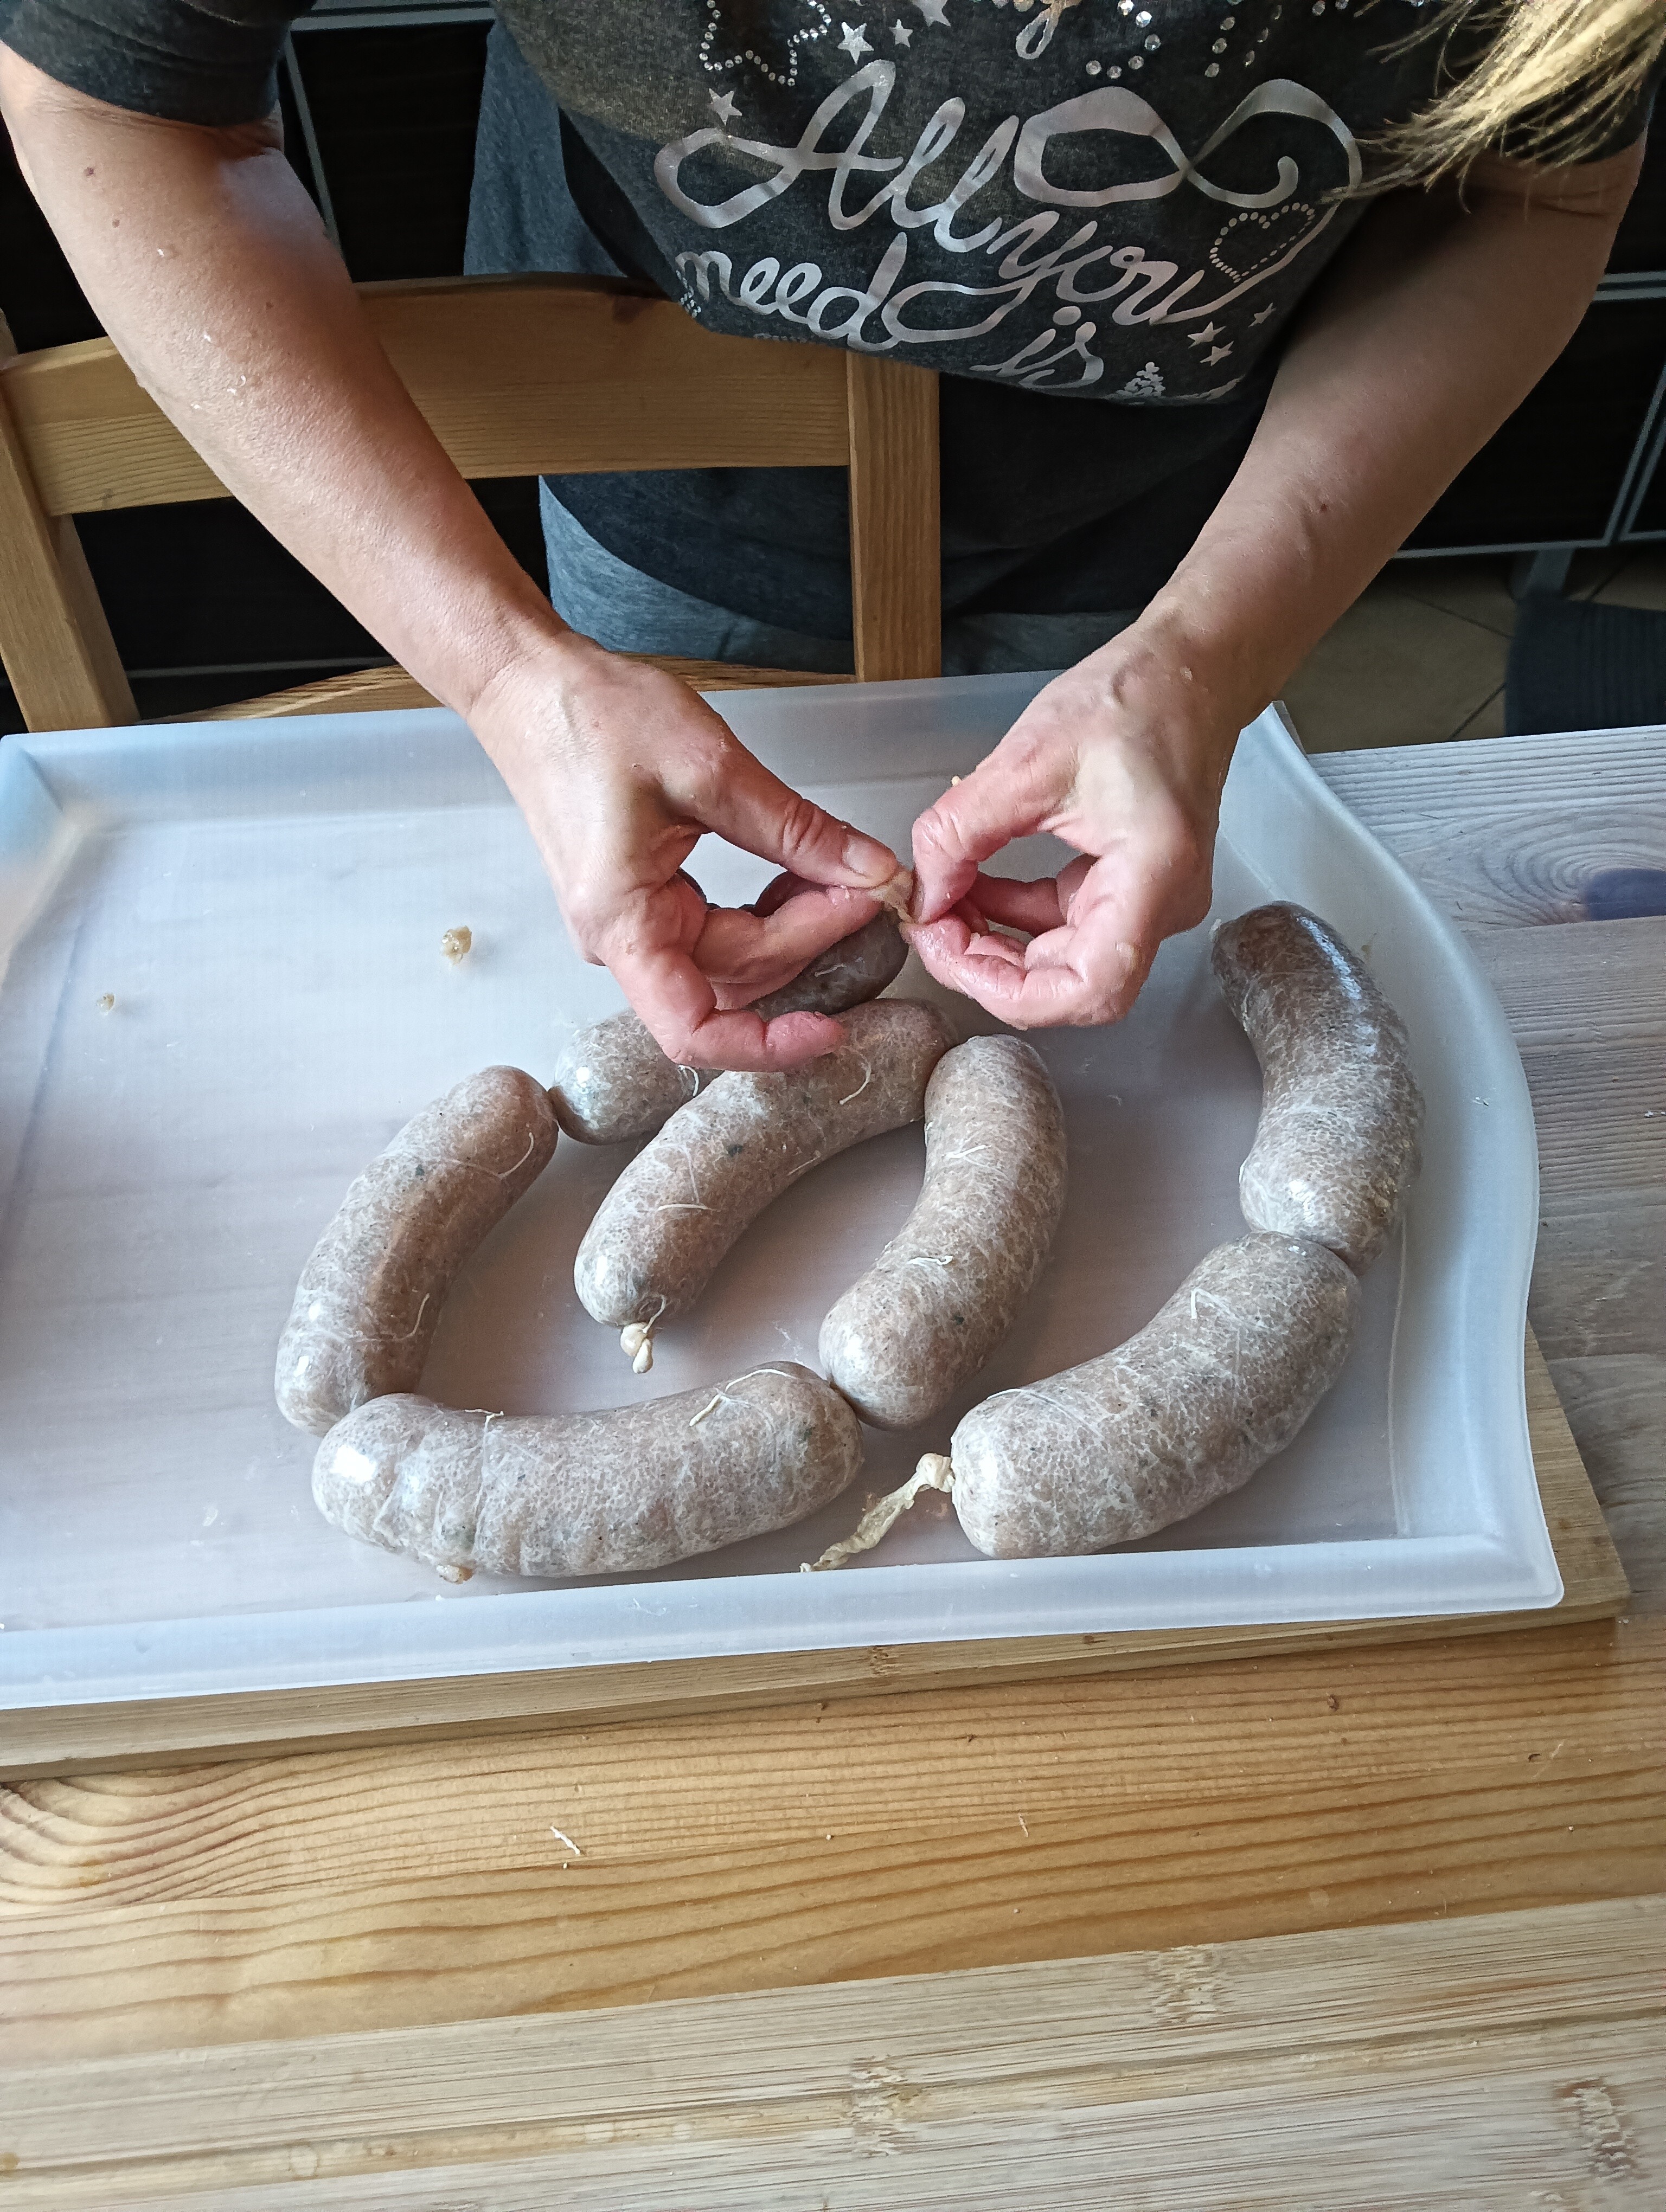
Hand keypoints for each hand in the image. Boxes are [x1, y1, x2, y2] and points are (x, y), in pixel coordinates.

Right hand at [472, 635, 898, 1067]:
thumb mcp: (710, 767)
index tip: (833, 1027)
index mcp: (621, 923)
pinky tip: (802, 875)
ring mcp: (633, 923)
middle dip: (806, 943)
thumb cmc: (593, 718)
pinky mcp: (647, 901)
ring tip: (841, 876)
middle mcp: (620, 939)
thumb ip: (797, 831)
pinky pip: (719, 931)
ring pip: (734, 960)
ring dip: (792, 929)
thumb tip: (872, 872)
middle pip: (733, 984)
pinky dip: (768, 913)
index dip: (767, 1047)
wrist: (531, 686)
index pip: (693, 1032)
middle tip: (867, 886)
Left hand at [908, 635, 1237, 1027]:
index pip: (1086, 990)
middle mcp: (1163, 907)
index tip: (944, 948)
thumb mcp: (1024, 762)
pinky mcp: (1129, 889)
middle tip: (927, 926)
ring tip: (941, 902)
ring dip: (995, 943)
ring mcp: (1149, 903)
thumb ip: (960, 833)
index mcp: (1154, 879)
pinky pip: (1064, 927)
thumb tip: (921, 897)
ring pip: (1060, 963)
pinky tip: (972, 886)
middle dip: (987, 966)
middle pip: (1068, 987)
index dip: (1005, 990)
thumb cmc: (1131, 699)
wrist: (1190, 671)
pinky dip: (1014, 916)